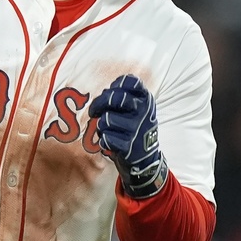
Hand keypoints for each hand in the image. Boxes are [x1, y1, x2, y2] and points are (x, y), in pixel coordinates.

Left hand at [89, 75, 168, 198]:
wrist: (145, 159)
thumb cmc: (135, 128)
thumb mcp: (138, 109)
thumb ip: (123, 96)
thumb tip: (103, 93)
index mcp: (146, 100)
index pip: (131, 81)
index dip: (117, 84)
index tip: (111, 91)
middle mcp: (144, 112)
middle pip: (114, 97)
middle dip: (98, 104)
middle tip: (94, 111)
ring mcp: (136, 129)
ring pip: (106, 119)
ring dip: (101, 126)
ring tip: (108, 130)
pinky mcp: (128, 146)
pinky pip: (105, 137)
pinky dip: (103, 140)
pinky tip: (111, 142)